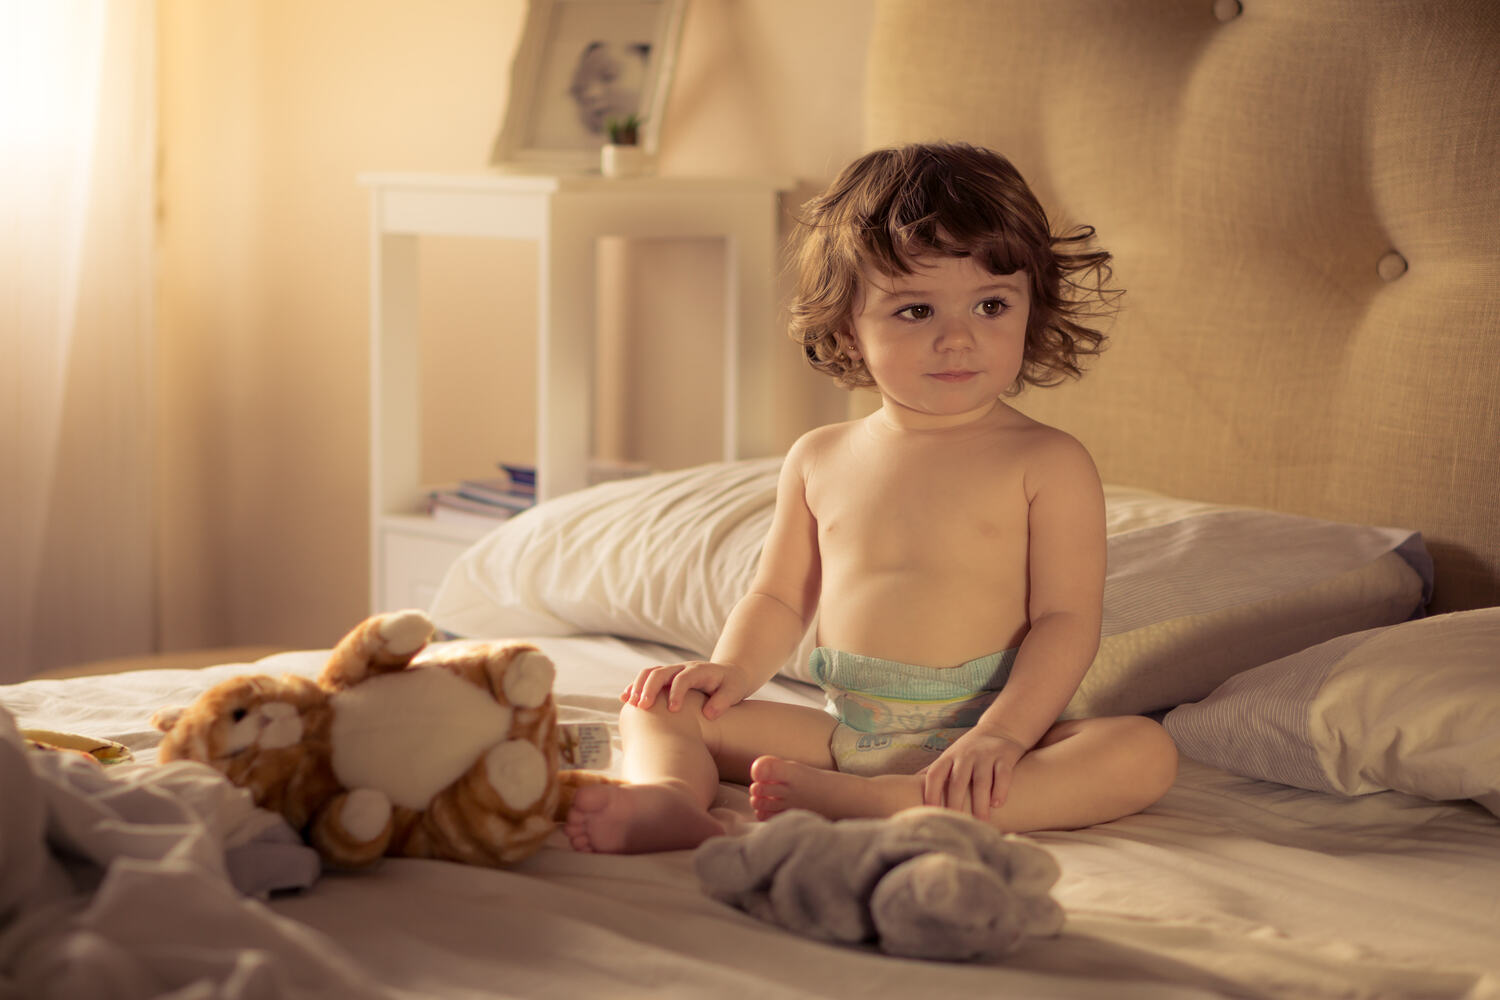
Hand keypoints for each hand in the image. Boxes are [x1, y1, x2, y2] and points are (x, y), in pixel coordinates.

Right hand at [620, 660, 751, 719]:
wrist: (728, 674)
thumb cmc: (731, 685)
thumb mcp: (734, 692)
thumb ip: (723, 702)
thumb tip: (708, 714)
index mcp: (700, 671)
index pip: (684, 678)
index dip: (677, 692)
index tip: (673, 710)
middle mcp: (683, 668)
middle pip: (661, 672)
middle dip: (649, 688)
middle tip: (642, 707)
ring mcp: (673, 671)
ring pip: (650, 673)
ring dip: (638, 686)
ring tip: (630, 704)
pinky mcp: (666, 678)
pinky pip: (647, 678)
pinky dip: (635, 687)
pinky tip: (625, 700)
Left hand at [921, 727, 1027, 821]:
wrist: (999, 729)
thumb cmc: (968, 751)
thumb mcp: (949, 757)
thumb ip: (932, 773)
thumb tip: (906, 790)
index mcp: (949, 757)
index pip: (935, 774)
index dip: (930, 793)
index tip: (930, 812)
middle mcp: (965, 755)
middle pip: (957, 781)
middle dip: (955, 803)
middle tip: (957, 823)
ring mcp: (985, 755)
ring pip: (981, 780)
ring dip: (980, 803)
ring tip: (980, 822)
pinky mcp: (1004, 756)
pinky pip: (1002, 774)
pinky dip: (1000, 790)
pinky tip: (997, 804)